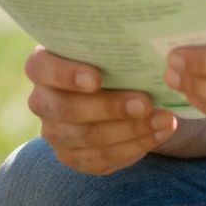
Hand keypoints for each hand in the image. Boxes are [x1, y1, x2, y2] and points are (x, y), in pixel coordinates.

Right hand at [23, 46, 178, 173]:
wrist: (114, 90)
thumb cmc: (110, 60)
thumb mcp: (109, 48)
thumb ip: (116, 46)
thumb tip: (156, 47)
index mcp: (42, 66)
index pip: (42, 68)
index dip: (66, 75)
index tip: (96, 79)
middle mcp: (42, 100)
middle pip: (66, 110)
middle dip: (109, 108)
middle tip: (145, 103)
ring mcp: (54, 132)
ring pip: (87, 138)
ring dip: (130, 130)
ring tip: (163, 119)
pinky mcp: (72, 156)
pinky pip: (101, 159)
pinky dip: (134, 147)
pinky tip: (159, 133)